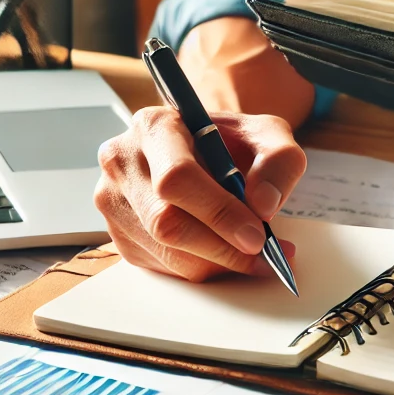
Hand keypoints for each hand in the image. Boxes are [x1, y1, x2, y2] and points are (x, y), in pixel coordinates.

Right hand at [95, 107, 305, 280]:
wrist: (205, 151)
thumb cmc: (231, 142)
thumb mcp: (267, 134)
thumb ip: (278, 159)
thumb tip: (263, 204)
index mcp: (153, 127)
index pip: (176, 177)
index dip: (218, 212)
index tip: (256, 235)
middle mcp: (122, 161)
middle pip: (165, 222)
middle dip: (220, 246)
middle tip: (261, 253)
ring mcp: (115, 201)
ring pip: (166, 252)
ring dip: (216, 262)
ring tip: (251, 253)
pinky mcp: (120, 235)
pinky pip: (162, 267)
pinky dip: (202, 268)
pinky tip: (223, 251)